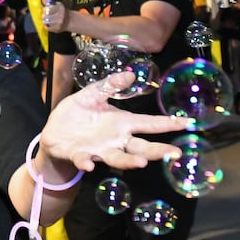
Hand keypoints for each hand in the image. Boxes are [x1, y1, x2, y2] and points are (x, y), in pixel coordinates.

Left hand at [40, 0, 69, 32]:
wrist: (69, 21)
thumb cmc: (60, 12)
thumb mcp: (55, 4)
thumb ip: (47, 0)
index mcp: (60, 6)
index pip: (47, 8)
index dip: (44, 9)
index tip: (46, 10)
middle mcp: (61, 14)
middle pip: (44, 15)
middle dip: (44, 15)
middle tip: (46, 16)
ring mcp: (60, 22)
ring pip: (45, 22)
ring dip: (45, 21)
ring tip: (47, 20)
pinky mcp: (58, 29)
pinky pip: (47, 28)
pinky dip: (47, 26)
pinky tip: (49, 24)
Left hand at [41, 72, 193, 170]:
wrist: (53, 134)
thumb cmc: (76, 115)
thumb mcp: (92, 95)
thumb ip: (109, 86)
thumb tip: (129, 74)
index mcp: (121, 124)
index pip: (149, 123)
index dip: (167, 123)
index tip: (186, 123)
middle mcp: (114, 140)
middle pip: (140, 147)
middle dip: (157, 151)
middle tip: (175, 153)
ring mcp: (98, 150)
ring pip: (118, 158)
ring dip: (129, 162)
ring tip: (142, 163)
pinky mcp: (78, 155)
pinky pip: (84, 160)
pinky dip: (86, 162)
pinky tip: (90, 165)